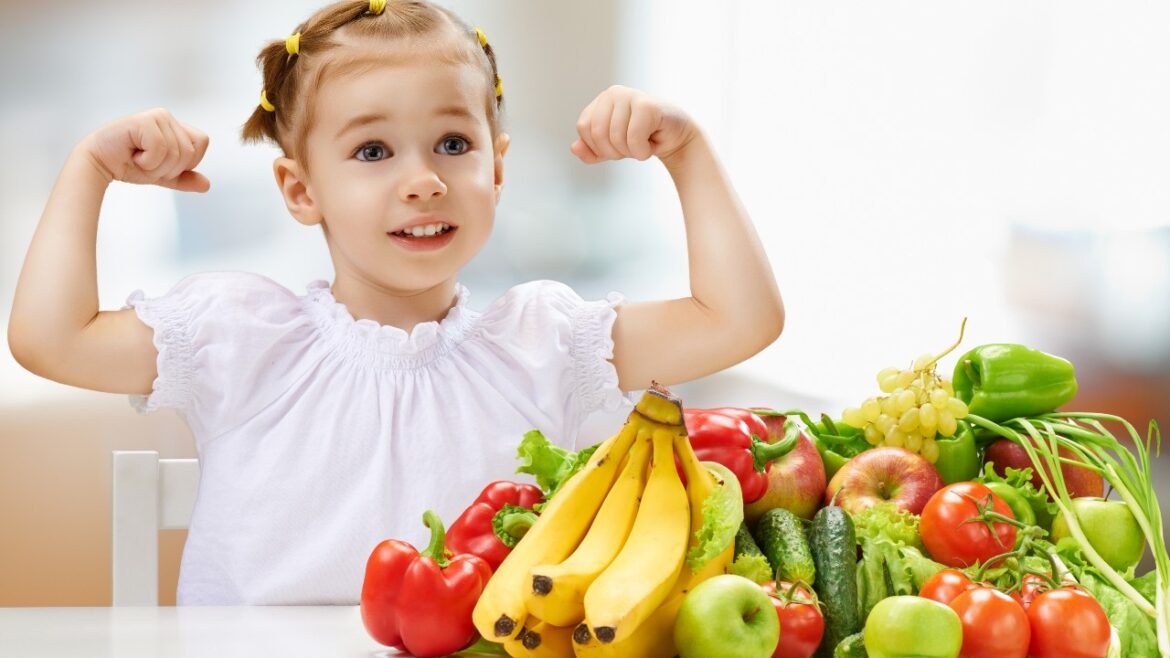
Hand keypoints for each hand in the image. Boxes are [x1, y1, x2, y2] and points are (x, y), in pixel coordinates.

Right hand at [81, 108, 210, 191]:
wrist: (98, 164)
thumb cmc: (128, 165)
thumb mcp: (161, 175)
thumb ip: (183, 179)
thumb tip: (207, 185)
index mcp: (174, 126)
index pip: (201, 142)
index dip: (186, 161)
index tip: (162, 163)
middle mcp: (166, 117)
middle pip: (189, 152)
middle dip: (169, 168)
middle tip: (146, 162)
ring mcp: (155, 116)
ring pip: (176, 153)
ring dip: (156, 166)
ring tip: (138, 158)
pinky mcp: (143, 120)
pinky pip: (161, 149)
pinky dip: (148, 161)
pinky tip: (133, 154)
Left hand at [570, 85, 695, 163]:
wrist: (676, 139)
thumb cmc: (642, 140)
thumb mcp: (611, 149)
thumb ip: (590, 150)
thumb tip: (574, 148)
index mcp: (601, 100)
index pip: (583, 128)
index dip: (598, 146)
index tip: (617, 145)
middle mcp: (613, 93)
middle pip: (597, 133)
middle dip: (614, 151)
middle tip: (632, 147)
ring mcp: (630, 95)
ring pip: (615, 138)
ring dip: (631, 152)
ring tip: (644, 143)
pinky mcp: (647, 105)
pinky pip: (633, 139)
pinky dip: (642, 151)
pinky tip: (652, 143)